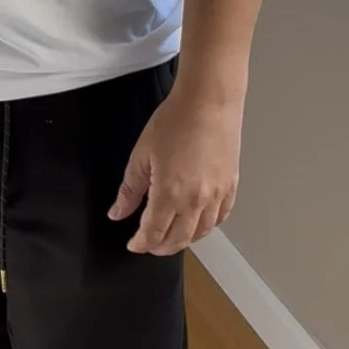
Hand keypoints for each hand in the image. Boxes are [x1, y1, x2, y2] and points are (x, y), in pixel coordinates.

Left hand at [109, 83, 241, 254]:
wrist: (208, 102)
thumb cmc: (175, 121)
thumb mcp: (141, 154)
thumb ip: (129, 190)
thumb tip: (117, 213)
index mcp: (170, 194)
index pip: (153, 233)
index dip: (141, 244)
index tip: (133, 244)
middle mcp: (196, 201)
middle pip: (178, 240)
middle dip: (161, 247)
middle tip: (149, 245)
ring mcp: (217, 196)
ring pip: (201, 233)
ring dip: (184, 239)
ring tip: (171, 236)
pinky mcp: (231, 186)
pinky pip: (220, 217)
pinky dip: (207, 226)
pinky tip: (198, 222)